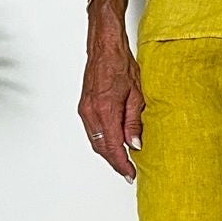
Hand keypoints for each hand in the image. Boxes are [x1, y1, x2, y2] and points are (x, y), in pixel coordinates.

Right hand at [78, 19, 144, 178]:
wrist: (104, 47)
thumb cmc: (121, 64)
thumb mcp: (136, 94)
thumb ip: (134, 121)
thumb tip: (135, 144)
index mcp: (105, 110)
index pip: (113, 146)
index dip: (122, 163)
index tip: (130, 173)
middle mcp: (91, 112)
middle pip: (101, 147)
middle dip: (115, 162)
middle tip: (128, 171)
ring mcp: (85, 109)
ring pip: (95, 140)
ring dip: (108, 152)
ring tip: (123, 160)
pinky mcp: (84, 106)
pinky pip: (92, 131)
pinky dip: (102, 141)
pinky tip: (113, 143)